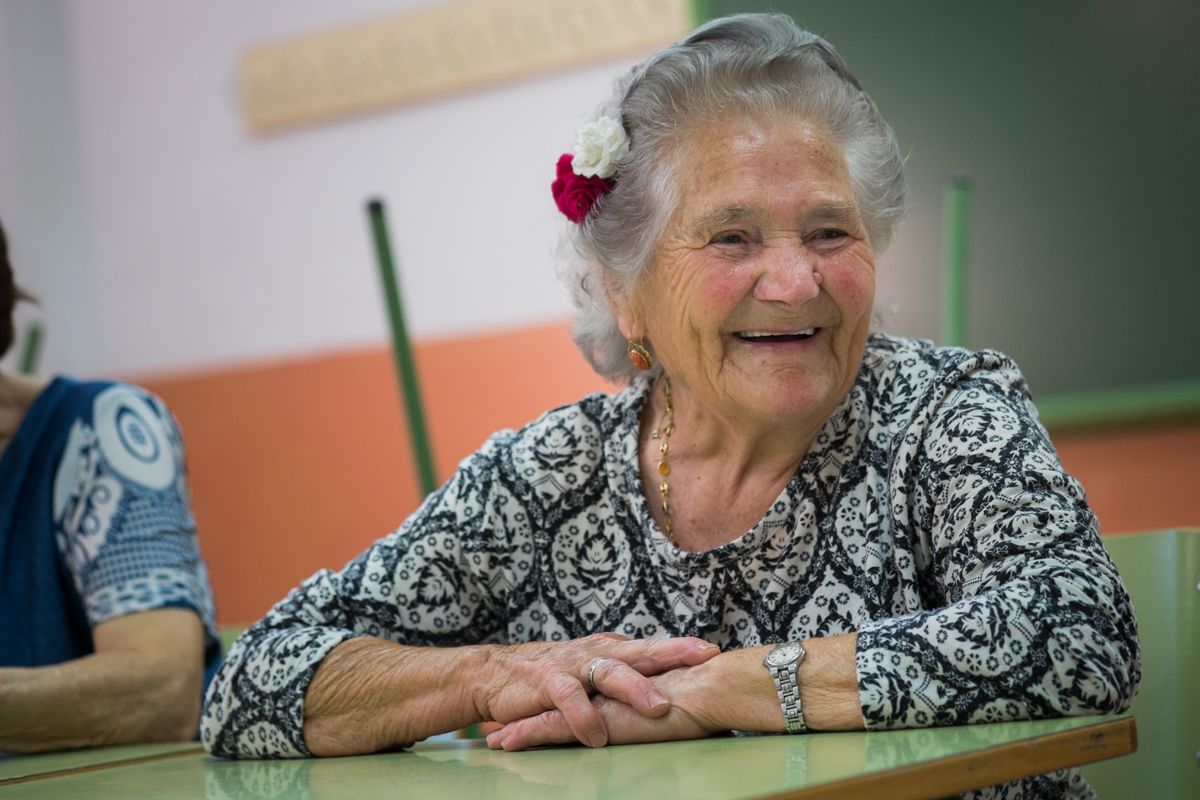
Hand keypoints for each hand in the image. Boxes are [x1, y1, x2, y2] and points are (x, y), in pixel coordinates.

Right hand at [478, 633, 718, 748]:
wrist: (496, 674)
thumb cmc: (556, 677)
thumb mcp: (595, 673)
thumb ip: (627, 678)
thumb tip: (672, 693)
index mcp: (613, 650)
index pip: (654, 647)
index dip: (683, 648)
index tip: (714, 652)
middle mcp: (597, 652)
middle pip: (641, 650)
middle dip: (673, 652)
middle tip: (703, 657)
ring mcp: (573, 665)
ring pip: (609, 673)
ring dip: (635, 689)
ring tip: (659, 708)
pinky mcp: (547, 683)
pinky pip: (569, 699)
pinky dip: (584, 717)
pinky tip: (597, 736)